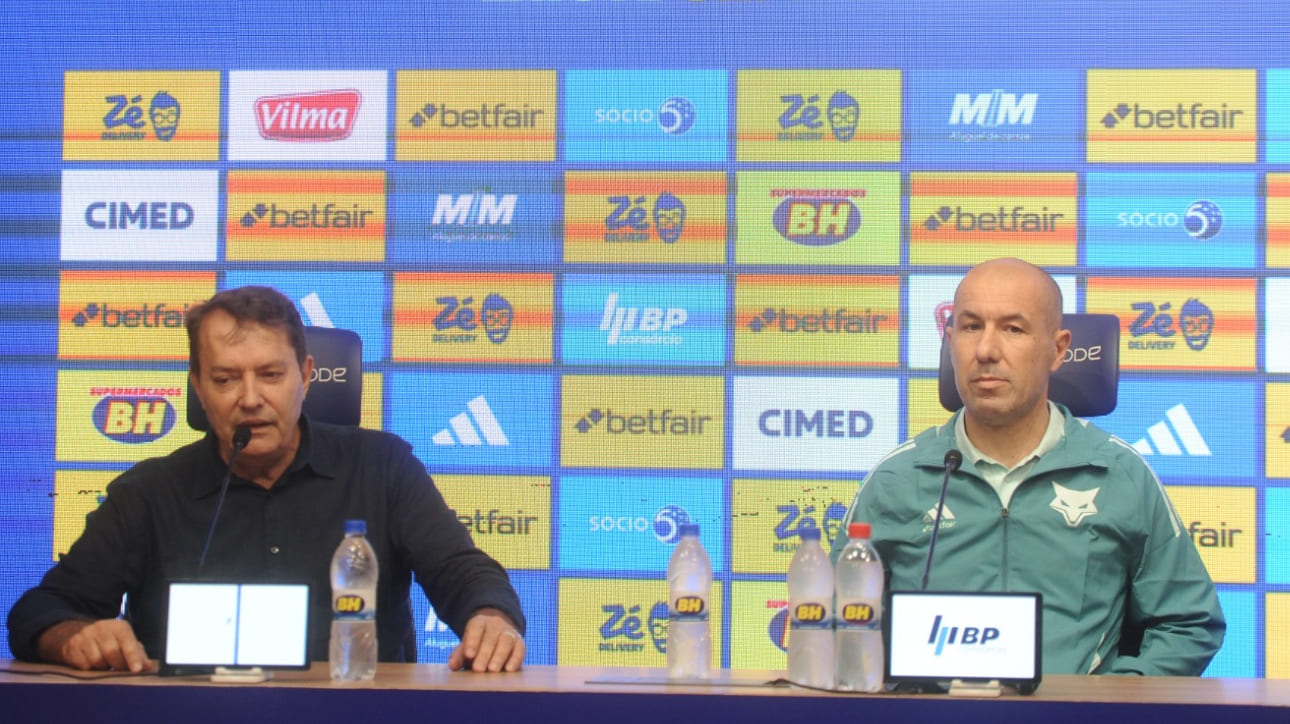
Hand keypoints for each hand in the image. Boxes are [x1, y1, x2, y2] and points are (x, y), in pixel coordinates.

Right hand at [37, 619, 154, 672]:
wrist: (73, 632)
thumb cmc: (107, 639)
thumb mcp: (123, 640)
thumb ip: (137, 652)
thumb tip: (148, 666)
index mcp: (118, 627)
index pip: (128, 641)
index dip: (133, 656)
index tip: (137, 669)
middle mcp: (101, 628)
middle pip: (112, 653)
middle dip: (118, 665)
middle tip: (119, 669)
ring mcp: (84, 637)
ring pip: (97, 661)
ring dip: (103, 668)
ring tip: (105, 664)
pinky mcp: (72, 648)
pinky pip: (84, 666)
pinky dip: (90, 669)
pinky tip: (91, 664)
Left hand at [448, 607, 524, 672]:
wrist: (497, 635)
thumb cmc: (477, 645)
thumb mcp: (467, 647)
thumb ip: (459, 655)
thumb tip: (453, 665)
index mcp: (480, 622)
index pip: (476, 627)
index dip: (472, 640)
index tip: (468, 655)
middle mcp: (496, 624)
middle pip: (491, 636)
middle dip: (484, 653)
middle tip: (478, 669)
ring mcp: (509, 632)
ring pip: (506, 640)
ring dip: (499, 656)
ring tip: (492, 670)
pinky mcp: (520, 643)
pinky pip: (520, 649)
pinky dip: (515, 659)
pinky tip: (509, 670)